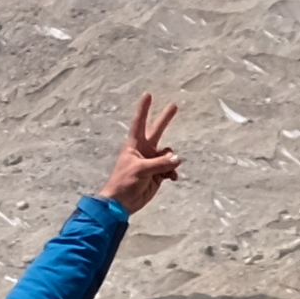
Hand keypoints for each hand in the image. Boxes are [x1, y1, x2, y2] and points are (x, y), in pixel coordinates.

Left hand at [101, 91, 182, 211]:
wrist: (122, 203)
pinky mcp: (157, 174)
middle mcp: (144, 150)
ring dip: (171, 161)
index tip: (148, 95)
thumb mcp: (141, 169)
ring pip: (169, 154)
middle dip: (165, 119)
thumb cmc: (124, 182)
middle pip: (157, 131)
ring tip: (167, 171)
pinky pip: (170, 168)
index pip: (140, 122)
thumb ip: (160, 163)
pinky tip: (171, 178)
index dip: (144, 109)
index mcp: (135, 145)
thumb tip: (177, 159)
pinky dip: (172, 172)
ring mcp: (152, 162)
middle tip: (174, 105)